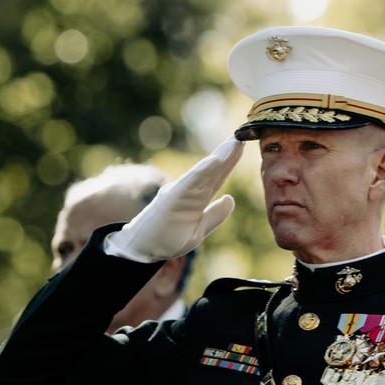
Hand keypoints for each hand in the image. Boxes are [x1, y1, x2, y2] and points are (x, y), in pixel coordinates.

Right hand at [104, 137, 243, 261]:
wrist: (142, 249)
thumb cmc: (167, 239)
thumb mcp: (198, 231)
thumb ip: (214, 216)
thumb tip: (230, 198)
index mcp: (196, 199)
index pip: (216, 178)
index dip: (229, 162)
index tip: (242, 146)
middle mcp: (189, 192)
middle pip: (212, 171)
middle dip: (228, 154)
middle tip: (242, 134)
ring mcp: (181, 194)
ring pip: (204, 173)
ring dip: (219, 157)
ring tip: (234, 142)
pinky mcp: (172, 198)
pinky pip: (190, 183)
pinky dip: (202, 171)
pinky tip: (215, 160)